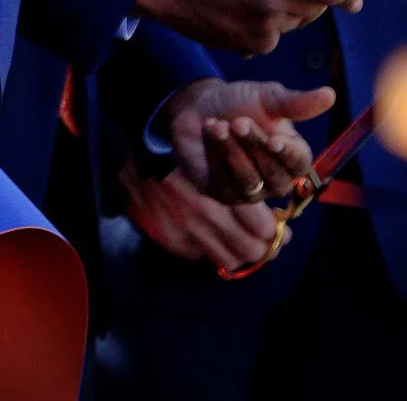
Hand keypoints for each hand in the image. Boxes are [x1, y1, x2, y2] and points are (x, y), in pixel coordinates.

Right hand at [121, 165, 284, 273]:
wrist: (130, 151)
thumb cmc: (179, 147)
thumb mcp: (215, 154)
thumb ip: (241, 181)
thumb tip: (267, 217)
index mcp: (223, 189)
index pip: (264, 229)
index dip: (275, 232)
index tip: (276, 228)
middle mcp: (207, 213)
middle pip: (252, 250)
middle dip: (262, 247)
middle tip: (261, 239)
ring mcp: (187, 229)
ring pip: (229, 259)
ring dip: (236, 252)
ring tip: (235, 241)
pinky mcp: (170, 238)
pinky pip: (199, 254)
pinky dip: (205, 247)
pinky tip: (203, 234)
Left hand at [158, 78, 334, 201]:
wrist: (198, 106)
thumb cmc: (240, 104)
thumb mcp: (266, 98)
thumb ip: (296, 103)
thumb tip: (330, 94)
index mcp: (293, 157)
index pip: (299, 164)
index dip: (287, 153)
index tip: (274, 139)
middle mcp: (276, 181)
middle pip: (273, 174)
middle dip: (253, 146)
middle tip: (238, 121)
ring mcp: (250, 192)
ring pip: (248, 181)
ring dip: (231, 151)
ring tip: (217, 125)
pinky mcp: (222, 194)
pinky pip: (222, 184)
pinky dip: (214, 156)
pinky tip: (208, 133)